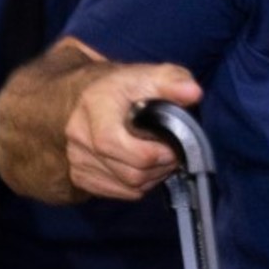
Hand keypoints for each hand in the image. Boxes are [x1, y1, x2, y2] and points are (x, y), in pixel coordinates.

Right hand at [65, 63, 201, 199]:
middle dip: (160, 166)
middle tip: (175, 153)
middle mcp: (79, 132)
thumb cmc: (128, 88)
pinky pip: (121, 192)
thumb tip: (192, 92)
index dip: (149, 153)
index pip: (112, 142)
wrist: (94, 99)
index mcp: (94, 104)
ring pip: (128, 185)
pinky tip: (147, 168)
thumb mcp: (153, 75)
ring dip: (153, 176)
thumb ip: (174, 81)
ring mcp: (76, 157)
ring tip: (163, 158)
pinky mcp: (80, 176)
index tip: (173, 147)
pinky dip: (140, 185)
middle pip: (128, 171)